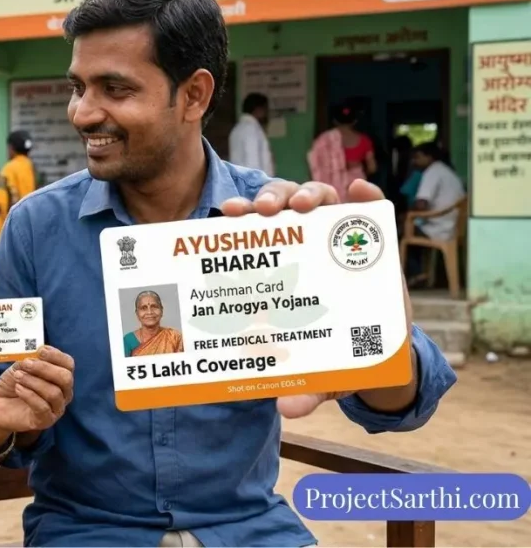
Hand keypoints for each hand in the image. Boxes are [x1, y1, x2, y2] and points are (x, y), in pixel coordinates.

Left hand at [0, 347, 74, 432]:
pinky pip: (42, 407)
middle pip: (65, 378)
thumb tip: (33, 354)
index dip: (57, 355)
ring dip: (34, 381)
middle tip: (26, 364)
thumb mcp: (19, 367)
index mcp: (60, 376)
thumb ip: (28, 360)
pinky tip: (18, 388)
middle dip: (45, 368)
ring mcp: (56, 408)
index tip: (40, 350)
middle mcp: (64, 392)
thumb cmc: (14, 383)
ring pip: (54, 393)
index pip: (68, 364)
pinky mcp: (46, 421)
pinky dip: (29, 395)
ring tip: (18, 376)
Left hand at [222, 178, 414, 418]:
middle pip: (281, 208)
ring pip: (318, 202)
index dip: (238, 217)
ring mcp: (336, 243)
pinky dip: (364, 196)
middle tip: (264, 211)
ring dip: (310, 194)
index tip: (225, 214)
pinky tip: (359, 191)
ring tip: (305, 205)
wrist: (375, 358)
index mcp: (276, 271)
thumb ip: (303, 389)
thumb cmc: (332, 358)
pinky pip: (367, 210)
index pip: (251, 233)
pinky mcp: (372, 245)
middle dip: (270, 199)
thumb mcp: (317, 375)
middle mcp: (302, 248)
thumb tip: (287, 409)